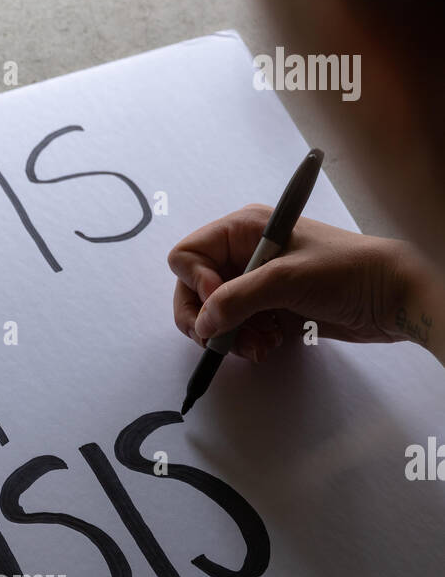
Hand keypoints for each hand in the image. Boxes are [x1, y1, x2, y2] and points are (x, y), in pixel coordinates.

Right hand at [168, 206, 431, 361]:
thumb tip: (202, 323)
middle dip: (208, 319)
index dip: (195, 285)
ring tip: (259, 345)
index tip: (218, 303)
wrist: (388, 296)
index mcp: (242, 231)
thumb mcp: (285, 280)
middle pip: (194, 291)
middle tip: (223, 342)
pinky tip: (271, 344)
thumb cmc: (344, 271)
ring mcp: (256, 283)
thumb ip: (236, 300)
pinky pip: (238, 329)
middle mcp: (243, 254)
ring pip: (215, 316)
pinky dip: (247, 342)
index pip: (187, 257)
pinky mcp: (269, 308)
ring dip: (230, 336)